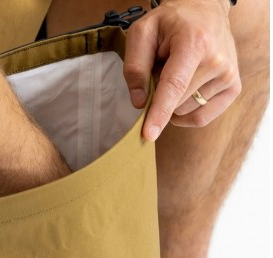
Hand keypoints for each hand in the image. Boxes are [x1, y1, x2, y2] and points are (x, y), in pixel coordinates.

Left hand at [124, 0, 241, 140]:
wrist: (204, 11)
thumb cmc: (171, 23)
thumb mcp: (142, 33)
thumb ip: (135, 66)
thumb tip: (139, 102)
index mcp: (194, 43)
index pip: (174, 85)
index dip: (159, 112)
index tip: (149, 135)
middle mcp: (217, 60)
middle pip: (175, 103)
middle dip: (160, 94)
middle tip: (164, 68)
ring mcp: (228, 76)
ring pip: (185, 111)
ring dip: (174, 100)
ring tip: (178, 73)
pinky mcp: (233, 88)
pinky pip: (201, 118)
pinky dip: (185, 113)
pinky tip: (184, 93)